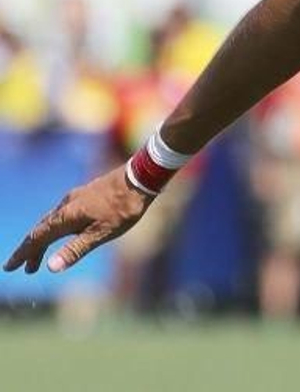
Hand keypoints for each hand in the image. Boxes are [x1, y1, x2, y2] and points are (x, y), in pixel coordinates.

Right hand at [4, 165, 153, 273]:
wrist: (141, 177)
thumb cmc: (124, 208)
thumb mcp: (102, 233)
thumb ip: (76, 250)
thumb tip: (50, 267)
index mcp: (66, 216)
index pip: (37, 238)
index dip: (23, 254)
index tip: (9, 267)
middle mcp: (65, 205)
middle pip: (41, 230)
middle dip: (31, 250)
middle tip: (24, 268)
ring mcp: (75, 197)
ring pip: (51, 221)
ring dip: (43, 239)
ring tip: (40, 256)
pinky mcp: (85, 194)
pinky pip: (61, 214)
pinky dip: (55, 228)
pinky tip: (62, 232)